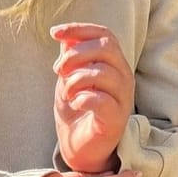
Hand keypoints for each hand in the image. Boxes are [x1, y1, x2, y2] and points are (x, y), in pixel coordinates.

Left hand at [52, 23, 134, 173]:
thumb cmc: (76, 111)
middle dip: (76, 54)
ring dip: (76, 79)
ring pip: (103, 73)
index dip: (80, 29)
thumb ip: (70, 57)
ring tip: (67, 92)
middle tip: (58, 69)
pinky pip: (101, 100)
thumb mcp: (68, 78)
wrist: (78, 147)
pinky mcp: (115, 119)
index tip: (54, 33)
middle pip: (106, 48)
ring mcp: (122, 98)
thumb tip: (64, 36)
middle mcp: (123, 77)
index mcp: (113, 64)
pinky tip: (75, 103)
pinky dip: (82, 98)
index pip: (105, 35)